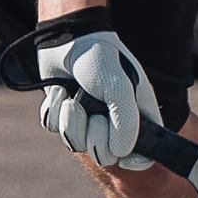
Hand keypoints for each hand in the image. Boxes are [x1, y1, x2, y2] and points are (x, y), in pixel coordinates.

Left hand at [35, 17, 161, 169]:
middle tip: (93, 111)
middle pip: (104, 154)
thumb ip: (126, 123)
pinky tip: (61, 91)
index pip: (143, 155)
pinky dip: (54, 110)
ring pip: (75, 143)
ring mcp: (88, 118)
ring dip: (70, 120)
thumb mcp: (120, 88)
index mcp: (137, 115)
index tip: (122, 154)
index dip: (134, 159)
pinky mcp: (64, 112)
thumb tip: (121, 154)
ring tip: (72, 98)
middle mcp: (114, 121)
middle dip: (93, 134)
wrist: (67, 38)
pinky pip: (54, 128)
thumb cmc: (100, 59)